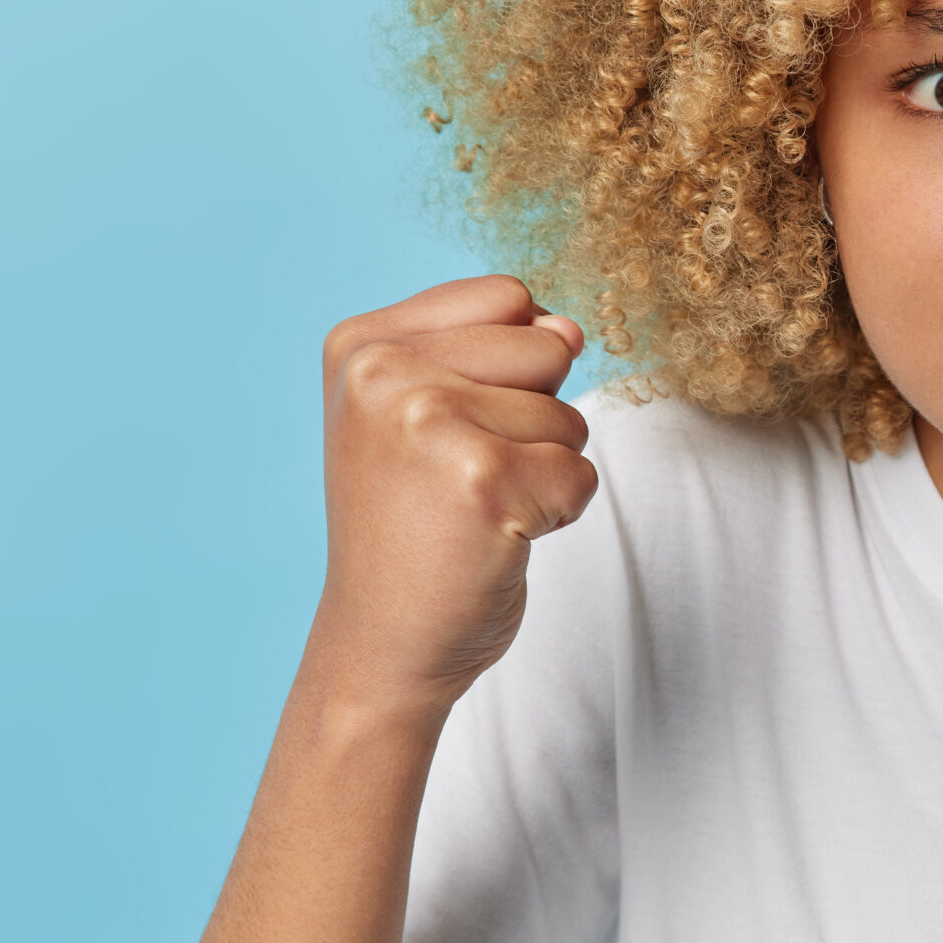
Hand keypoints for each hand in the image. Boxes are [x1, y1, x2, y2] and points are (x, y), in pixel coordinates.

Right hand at [307, 275, 597, 706]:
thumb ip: (495, 352)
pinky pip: (580, 476)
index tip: (455, 427)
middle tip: (466, 476)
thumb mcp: (423, 415)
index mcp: (362, 343)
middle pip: (547, 347)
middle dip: (536, 417)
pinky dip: (557, 516)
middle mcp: (382, 372)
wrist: (381, 645)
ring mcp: (427, 422)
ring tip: (474, 512)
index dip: (515, 366)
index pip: (509, 297)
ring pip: (569, 416)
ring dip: (544, 472)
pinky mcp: (480, 480)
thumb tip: (571, 329)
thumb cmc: (412, 528)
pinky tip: (493, 539)